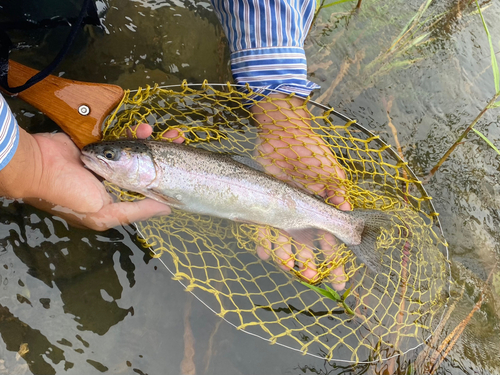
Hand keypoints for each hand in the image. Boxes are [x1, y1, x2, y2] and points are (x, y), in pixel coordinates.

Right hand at [1, 125, 173, 230]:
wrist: (39, 166)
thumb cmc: (70, 196)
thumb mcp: (104, 213)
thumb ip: (136, 211)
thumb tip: (166, 210)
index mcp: (118, 200)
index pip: (148, 190)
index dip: (165, 177)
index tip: (180, 164)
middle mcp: (115, 182)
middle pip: (146, 168)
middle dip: (164, 153)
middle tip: (179, 139)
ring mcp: (108, 162)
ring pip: (137, 151)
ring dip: (151, 141)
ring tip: (167, 133)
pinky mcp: (100, 146)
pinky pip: (122, 139)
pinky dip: (133, 134)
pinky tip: (143, 129)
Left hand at [251, 94, 350, 289]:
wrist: (282, 133)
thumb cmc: (309, 151)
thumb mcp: (328, 168)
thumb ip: (336, 189)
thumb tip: (346, 209)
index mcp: (321, 208)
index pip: (331, 238)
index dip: (336, 259)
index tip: (340, 279)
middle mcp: (303, 213)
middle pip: (308, 244)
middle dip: (311, 262)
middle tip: (312, 276)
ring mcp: (284, 211)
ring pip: (286, 240)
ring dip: (288, 256)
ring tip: (290, 268)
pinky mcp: (265, 205)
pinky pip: (263, 228)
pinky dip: (264, 242)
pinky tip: (264, 254)